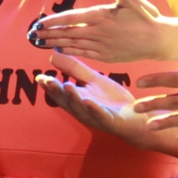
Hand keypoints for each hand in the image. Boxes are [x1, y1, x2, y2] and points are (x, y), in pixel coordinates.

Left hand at [29, 0, 175, 62]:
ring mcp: (102, 46)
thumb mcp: (135, 1)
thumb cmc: (147, 17)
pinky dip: (70, 52)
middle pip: (68, 32)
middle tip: (31, 35)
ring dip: (55, 43)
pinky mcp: (106, 56)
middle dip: (48, 33)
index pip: (72, 18)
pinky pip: (83, 53)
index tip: (39, 22)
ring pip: (73, 44)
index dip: (54, 20)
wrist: (160, 41)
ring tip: (40, 42)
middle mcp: (99, 32)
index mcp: (103, 16)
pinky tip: (59, 51)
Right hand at [35, 51, 177, 155]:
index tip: (40, 77)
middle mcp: (84, 110)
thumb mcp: (93, 80)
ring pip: (82, 109)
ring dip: (73, 99)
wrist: (137, 117)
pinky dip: (94, 109)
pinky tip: (88, 101)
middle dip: (57, 92)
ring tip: (66, 86)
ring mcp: (97, 117)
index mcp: (79, 99)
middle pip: (67, 101)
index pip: (61, 93)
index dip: (50, 86)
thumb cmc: (112, 100)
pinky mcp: (111, 121)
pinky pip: (101, 116)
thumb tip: (53, 55)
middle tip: (47, 81)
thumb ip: (74, 69)